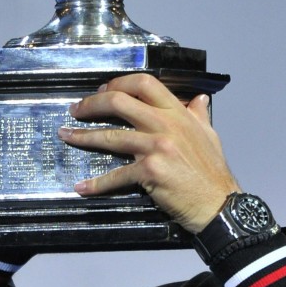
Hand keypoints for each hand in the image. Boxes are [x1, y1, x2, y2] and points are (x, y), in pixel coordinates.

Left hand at [58, 73, 239, 232]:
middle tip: (76, 110)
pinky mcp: (150, 171)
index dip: (118, 83)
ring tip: (66, 135)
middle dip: (92, 104)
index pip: (144, 83)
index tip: (102, 91)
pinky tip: (82, 187)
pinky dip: (97, 183)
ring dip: (84, 136)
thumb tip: (199, 99)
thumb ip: (199, 115)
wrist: (219, 204)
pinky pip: (116, 175)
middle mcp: (166, 125)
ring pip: (111, 136)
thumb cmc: (213, 173)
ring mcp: (157, 147)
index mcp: (178, 114)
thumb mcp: (210, 136)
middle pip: (120, 102)